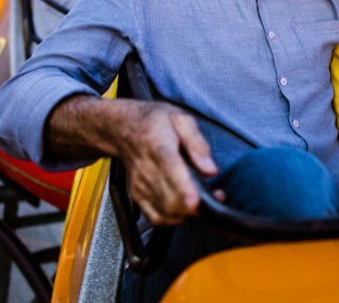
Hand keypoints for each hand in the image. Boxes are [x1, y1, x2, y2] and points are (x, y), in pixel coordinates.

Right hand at [113, 100, 218, 225]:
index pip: (170, 170)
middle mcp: (146, 170)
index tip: (196, 201)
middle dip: (195, 205)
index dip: (183, 188)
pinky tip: (186, 208)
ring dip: (188, 213)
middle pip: (169, 198)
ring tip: (204, 199)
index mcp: (158, 146)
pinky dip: (174, 219)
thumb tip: (210, 169)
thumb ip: (197, 143)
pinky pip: (157, 218)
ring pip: (165, 212)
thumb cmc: (155, 122)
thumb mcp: (181, 119)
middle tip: (214, 196)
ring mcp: (141, 186)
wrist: (123, 128)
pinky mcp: (138, 196)